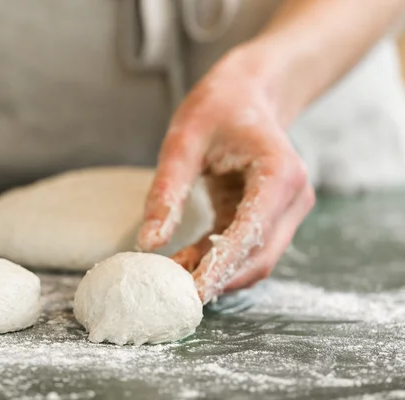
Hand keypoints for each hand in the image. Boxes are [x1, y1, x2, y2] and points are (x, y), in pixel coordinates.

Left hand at [137, 48, 314, 303]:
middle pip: (260, 254)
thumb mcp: (182, 142)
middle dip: (217, 277)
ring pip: (256, 259)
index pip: (253, 230)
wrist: (246, 94)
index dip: (223, 264)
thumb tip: (150, 243)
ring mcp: (286, 210)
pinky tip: (184, 264)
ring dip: (217, 274)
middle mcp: (293, 196)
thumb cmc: (216, 108)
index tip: (193, 291)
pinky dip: (218, 262)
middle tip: (171, 292)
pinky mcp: (270, 217)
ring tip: (171, 278)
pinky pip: (246, 249)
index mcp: (279, 172)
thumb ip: (167, 191)